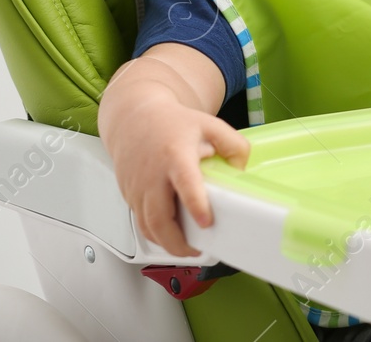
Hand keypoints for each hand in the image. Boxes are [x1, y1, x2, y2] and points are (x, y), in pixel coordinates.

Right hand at [107, 97, 249, 256]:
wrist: (134, 118)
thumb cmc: (172, 124)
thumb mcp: (210, 125)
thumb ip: (234, 145)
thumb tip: (241, 170)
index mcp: (175, 155)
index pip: (185, 182)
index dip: (195, 204)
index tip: (206, 221)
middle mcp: (152, 175)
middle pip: (159, 217)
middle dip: (176, 241)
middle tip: (197, 250)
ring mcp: (137, 187)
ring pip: (146, 226)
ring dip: (165, 244)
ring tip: (187, 250)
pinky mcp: (129, 196)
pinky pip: (140, 222)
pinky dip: (154, 235)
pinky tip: (170, 238)